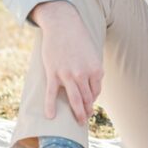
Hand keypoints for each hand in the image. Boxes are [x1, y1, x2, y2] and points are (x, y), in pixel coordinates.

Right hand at [32, 1, 102, 124]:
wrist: (63, 24)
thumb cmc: (78, 38)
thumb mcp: (91, 54)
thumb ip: (91, 70)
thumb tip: (89, 86)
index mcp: (96, 69)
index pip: (96, 91)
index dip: (92, 98)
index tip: (89, 103)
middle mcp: (83, 74)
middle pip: (87, 99)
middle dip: (87, 110)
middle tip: (85, 118)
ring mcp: (67, 75)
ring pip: (74, 100)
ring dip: (77, 113)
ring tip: (78, 122)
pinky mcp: (53, 73)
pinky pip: (52, 94)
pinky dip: (50, 106)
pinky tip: (51, 116)